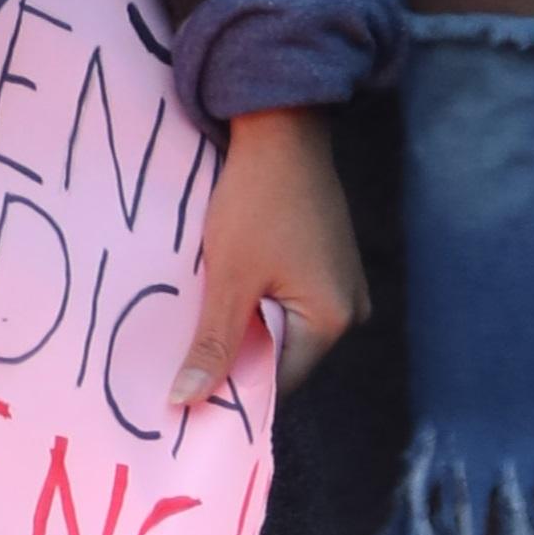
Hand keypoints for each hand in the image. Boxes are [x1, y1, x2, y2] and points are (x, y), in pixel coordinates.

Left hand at [173, 106, 359, 416]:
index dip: (232, 389)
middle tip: (182, 361)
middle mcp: (351, 310)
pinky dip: (258, 303)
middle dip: (236, 356)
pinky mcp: (330, 265)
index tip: (186, 395)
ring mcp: (344, 286)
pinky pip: (290, 303)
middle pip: (282, 357)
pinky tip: (226, 293)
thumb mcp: (229, 279)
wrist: (281, 131)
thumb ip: (213, 345)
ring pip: (282, 329)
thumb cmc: (255, 202)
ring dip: (244, 327)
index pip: (278, 382)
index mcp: (333, 321)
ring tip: (201, 324)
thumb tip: (186, 403)